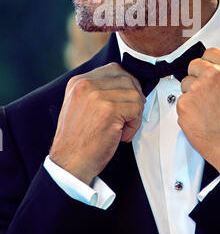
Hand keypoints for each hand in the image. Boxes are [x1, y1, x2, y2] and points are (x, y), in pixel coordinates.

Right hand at [49, 63, 144, 184]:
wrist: (69, 164)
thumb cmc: (77, 140)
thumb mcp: (80, 106)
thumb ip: (97, 91)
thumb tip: (126, 84)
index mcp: (78, 82)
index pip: (114, 69)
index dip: (126, 84)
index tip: (126, 101)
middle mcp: (86, 84)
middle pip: (127, 79)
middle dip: (133, 98)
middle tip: (128, 116)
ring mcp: (97, 96)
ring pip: (134, 94)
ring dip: (135, 113)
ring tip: (123, 128)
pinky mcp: (109, 110)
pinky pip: (136, 109)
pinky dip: (134, 125)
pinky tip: (122, 135)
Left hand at [177, 48, 219, 173]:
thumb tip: (211, 68)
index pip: (209, 53)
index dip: (207, 63)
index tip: (206, 71)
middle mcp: (213, 74)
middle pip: (193, 65)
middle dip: (196, 78)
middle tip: (206, 95)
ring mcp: (197, 88)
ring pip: (185, 84)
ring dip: (191, 95)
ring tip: (206, 110)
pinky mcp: (184, 103)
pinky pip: (180, 102)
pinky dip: (187, 111)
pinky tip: (199, 119)